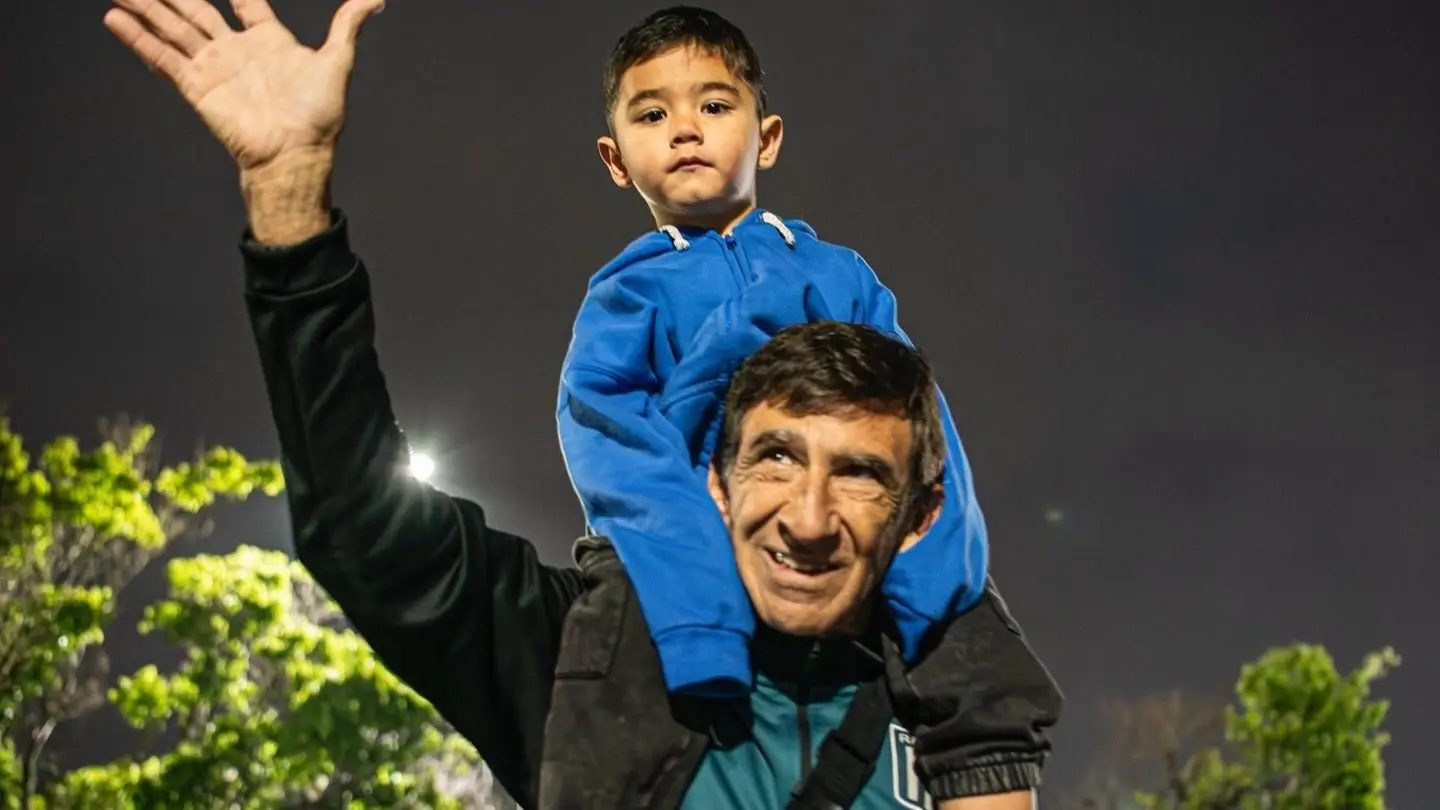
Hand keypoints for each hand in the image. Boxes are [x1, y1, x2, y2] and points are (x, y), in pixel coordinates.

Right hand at [103, 0, 384, 171]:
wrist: (294, 153)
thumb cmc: (318, 115)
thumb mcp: (337, 60)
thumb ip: (348, 24)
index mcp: (270, 41)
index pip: (245, 3)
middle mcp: (237, 52)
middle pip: (197, 11)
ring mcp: (214, 68)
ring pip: (174, 28)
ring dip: (147, 9)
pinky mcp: (196, 86)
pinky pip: (162, 57)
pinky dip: (139, 39)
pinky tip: (116, 20)